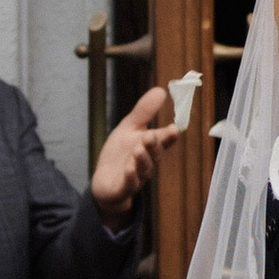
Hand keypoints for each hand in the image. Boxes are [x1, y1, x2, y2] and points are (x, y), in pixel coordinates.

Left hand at [92, 83, 184, 225]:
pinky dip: (130, 177)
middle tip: (150, 136)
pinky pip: (129, 184)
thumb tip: (161, 90)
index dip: (169, 135)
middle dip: (153, 145)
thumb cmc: (120, 154)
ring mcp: (136, 177)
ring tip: (138, 149)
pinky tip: (128, 169)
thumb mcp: (129, 128)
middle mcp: (146, 162)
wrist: (105, 182)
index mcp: (149, 147)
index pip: (163, 140)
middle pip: (154, 155)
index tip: (174, 128)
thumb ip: (144, 112)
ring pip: (143, 169)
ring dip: (142, 160)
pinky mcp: (123, 189)